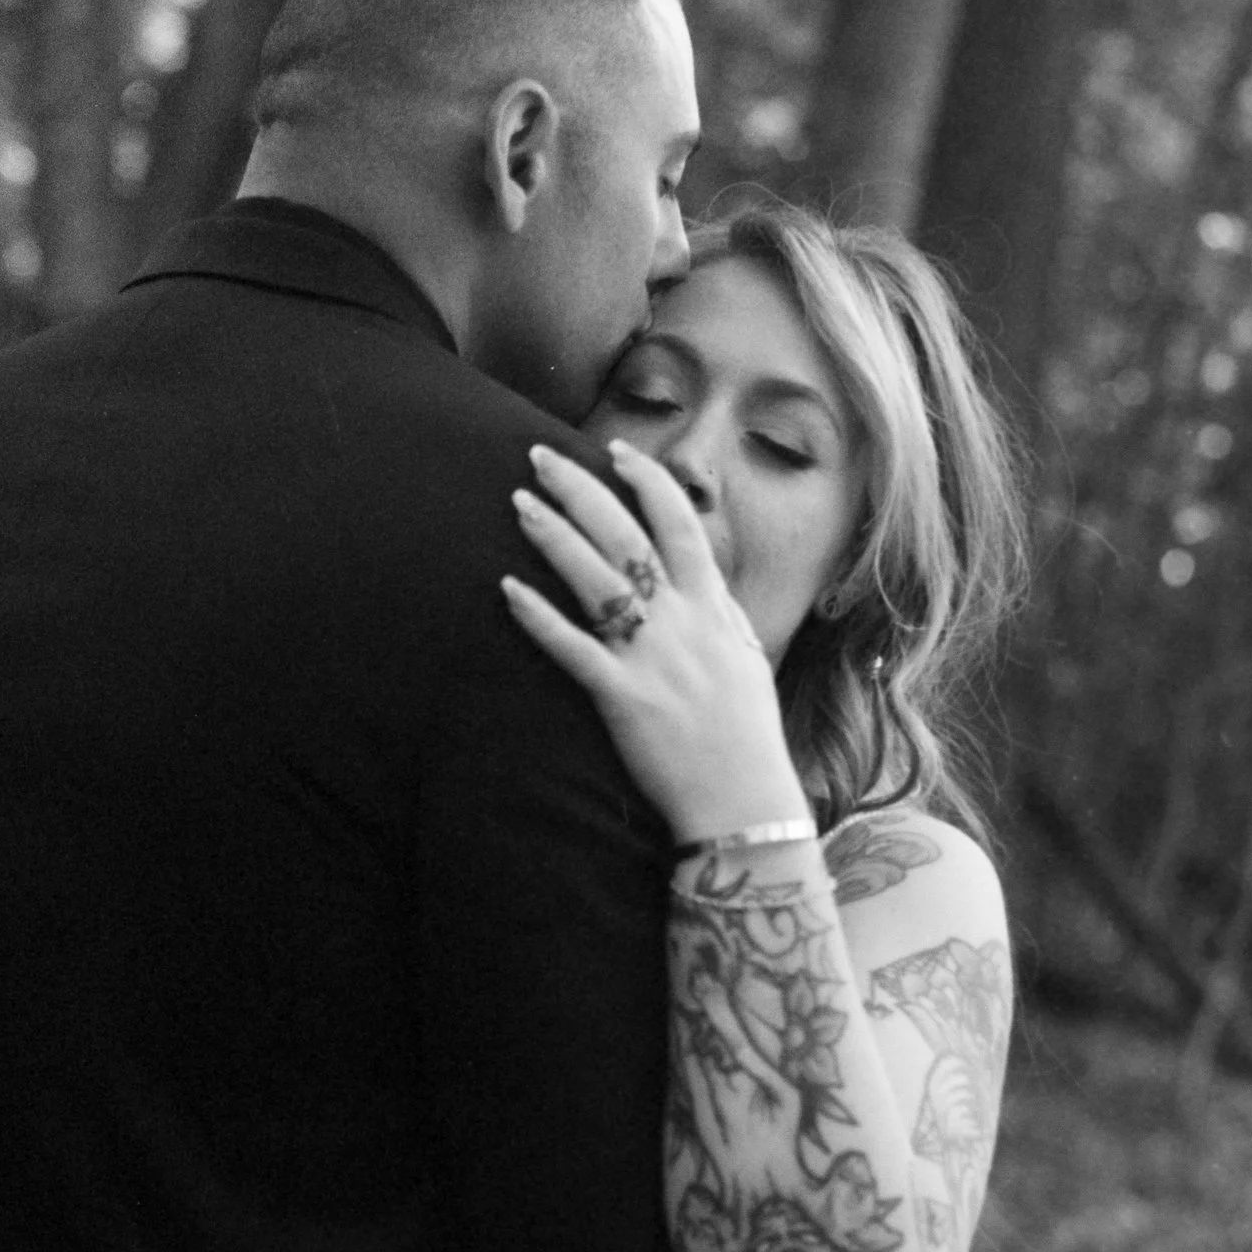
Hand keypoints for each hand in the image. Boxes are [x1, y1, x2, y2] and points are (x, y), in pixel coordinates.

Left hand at [500, 438, 810, 844]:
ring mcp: (651, 657)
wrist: (746, 800)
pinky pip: (572, 648)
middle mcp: (682, 622)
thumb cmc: (745, 735)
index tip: (617, 451)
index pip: (679, 524)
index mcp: (713, 608)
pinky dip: (538, 616)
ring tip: (518, 502)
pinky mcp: (621, 697)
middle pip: (625, 536)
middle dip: (581, 489)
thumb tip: (699, 582)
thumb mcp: (743, 657)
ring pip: (596, 579)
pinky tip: (506, 589)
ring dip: (554, 535)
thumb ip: (716, 614)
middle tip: (538, 456)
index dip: (647, 481)